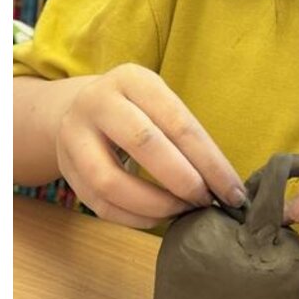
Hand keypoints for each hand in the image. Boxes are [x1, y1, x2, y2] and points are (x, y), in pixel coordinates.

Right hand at [56, 64, 245, 228]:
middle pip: (144, 143)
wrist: (78, 110)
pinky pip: (99, 204)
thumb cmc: (136, 111)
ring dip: (156, 204)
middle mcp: (98, 102)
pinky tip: (159, 217)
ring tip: (182, 210)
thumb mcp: (159, 104)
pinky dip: (134, 218)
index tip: (232, 190)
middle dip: (184, 180)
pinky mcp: (66, 168)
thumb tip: (226, 185)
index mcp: (132, 80)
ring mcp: (74, 136)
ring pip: (112, 181)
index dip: (209, 161)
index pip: (178, 122)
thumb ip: (186, 136)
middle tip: (207, 201)